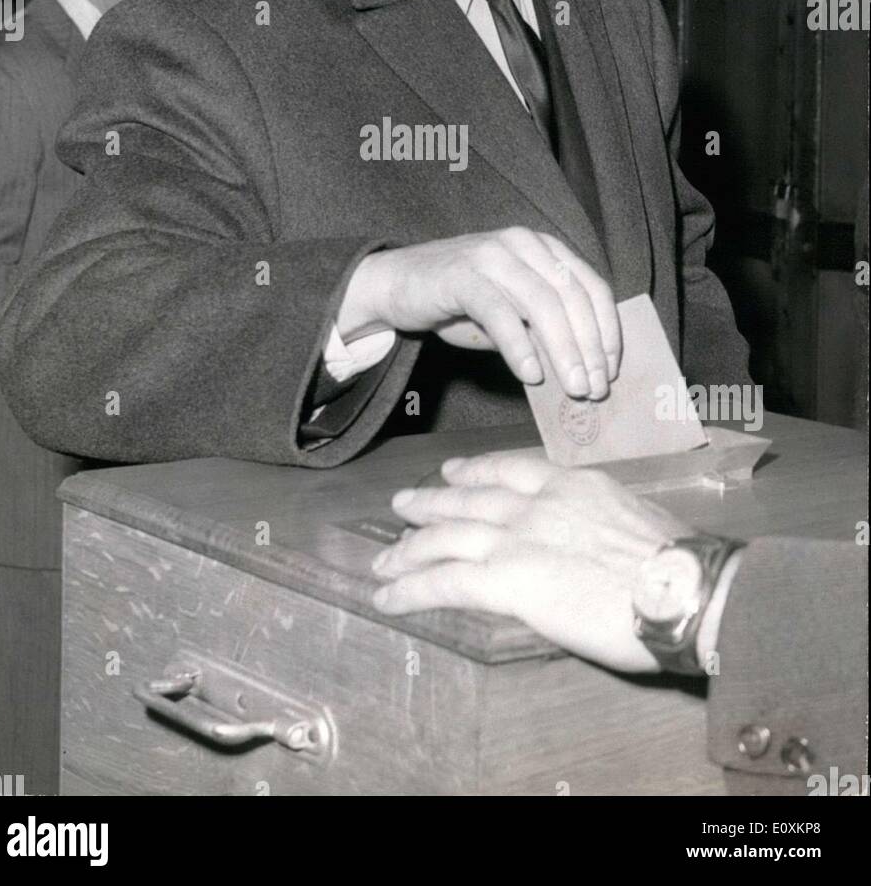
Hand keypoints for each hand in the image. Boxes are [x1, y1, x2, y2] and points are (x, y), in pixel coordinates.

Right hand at [337, 228, 619, 397]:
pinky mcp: (463, 274)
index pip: (591, 286)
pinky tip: (531, 375)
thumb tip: (583, 371)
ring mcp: (492, 255)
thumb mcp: (511, 314)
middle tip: (595, 389)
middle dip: (590, 347)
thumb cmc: (458, 301)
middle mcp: (523, 243)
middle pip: (572, 297)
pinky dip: (520, 347)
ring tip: (573, 388)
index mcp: (543, 247)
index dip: (607, 330)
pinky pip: (501, 313)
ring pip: (543, 304)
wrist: (395, 284)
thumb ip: (543, 330)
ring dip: (564, 350)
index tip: (611, 370)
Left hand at [371, 450, 692, 672]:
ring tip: (384, 560)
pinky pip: (444, 581)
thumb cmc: (679, 568)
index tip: (454, 471)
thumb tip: (593, 547)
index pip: (512, 469)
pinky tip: (388, 598)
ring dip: (409, 549)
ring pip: (448, 537)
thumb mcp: (637, 523)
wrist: (684, 588)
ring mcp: (519, 538)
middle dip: (432, 503)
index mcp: (574, 485)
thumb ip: (601, 526)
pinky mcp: (507, 580)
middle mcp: (539, 503)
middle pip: (470, 498)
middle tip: (402, 504)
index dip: (476, 470)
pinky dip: (410, 589)